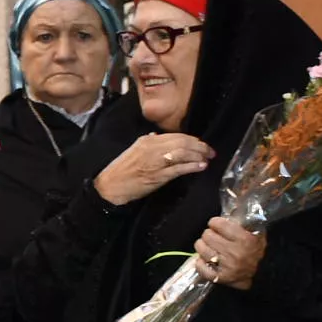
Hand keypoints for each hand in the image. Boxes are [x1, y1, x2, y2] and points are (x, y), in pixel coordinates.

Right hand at [94, 132, 213, 206]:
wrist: (110, 186)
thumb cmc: (121, 170)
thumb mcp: (133, 150)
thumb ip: (147, 142)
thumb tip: (158, 135)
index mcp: (147, 140)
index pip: (176, 135)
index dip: (193, 139)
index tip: (202, 144)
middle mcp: (153, 147)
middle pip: (183, 142)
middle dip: (200, 146)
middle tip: (210, 151)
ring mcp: (156, 161)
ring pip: (183, 153)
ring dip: (199, 155)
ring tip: (208, 158)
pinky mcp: (158, 175)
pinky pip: (179, 168)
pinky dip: (192, 166)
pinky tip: (201, 166)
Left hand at [195, 217, 266, 289]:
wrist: (265, 273)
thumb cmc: (257, 250)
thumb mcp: (256, 232)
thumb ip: (243, 221)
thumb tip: (231, 208)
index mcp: (245, 239)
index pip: (218, 223)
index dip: (215, 223)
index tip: (217, 225)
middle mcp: (236, 253)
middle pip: (207, 235)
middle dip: (209, 234)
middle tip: (214, 237)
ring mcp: (227, 267)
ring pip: (201, 248)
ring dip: (203, 246)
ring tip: (210, 247)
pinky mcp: (221, 278)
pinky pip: (201, 267)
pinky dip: (200, 263)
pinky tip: (205, 260)